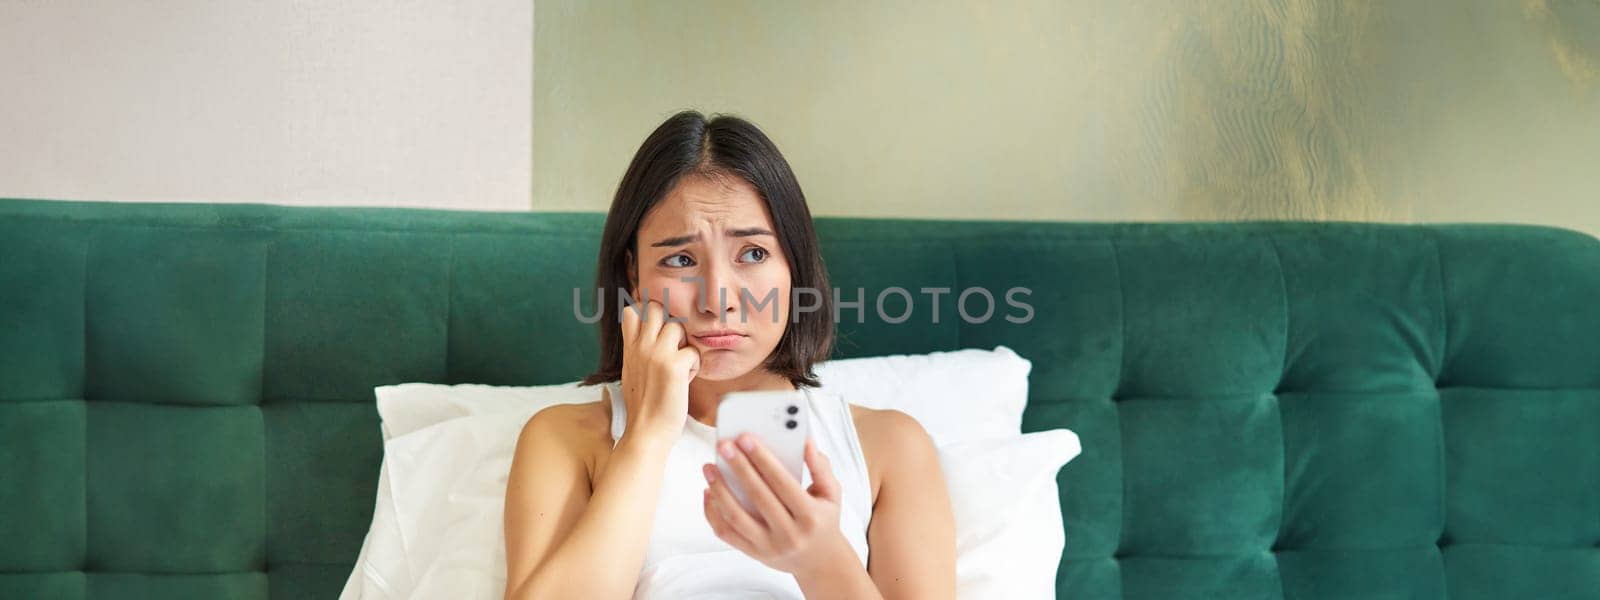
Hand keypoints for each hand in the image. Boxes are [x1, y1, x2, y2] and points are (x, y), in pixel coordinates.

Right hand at [618, 299, 700, 443]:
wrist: (646, 432)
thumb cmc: (643, 407)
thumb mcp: (631, 371)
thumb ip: (635, 348)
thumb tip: (636, 326)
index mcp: (630, 349)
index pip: (633, 310)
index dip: (647, 312)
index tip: (657, 329)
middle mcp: (641, 347)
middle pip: (656, 307)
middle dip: (669, 320)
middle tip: (674, 344)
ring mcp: (657, 354)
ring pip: (677, 326)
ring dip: (684, 344)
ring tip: (680, 365)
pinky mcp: (674, 366)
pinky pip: (693, 351)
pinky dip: (694, 365)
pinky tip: (686, 380)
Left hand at [701, 434, 854, 576]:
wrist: (820, 562)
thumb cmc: (823, 521)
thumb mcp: (831, 493)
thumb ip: (820, 466)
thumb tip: (805, 441)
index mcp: (810, 516)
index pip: (782, 483)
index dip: (763, 459)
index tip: (745, 438)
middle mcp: (789, 534)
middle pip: (757, 496)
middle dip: (738, 467)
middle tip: (724, 446)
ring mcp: (769, 546)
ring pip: (736, 516)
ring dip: (719, 489)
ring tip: (709, 467)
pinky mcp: (754, 553)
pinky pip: (726, 533)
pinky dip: (713, 512)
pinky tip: (708, 492)